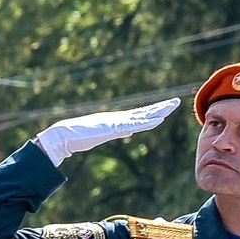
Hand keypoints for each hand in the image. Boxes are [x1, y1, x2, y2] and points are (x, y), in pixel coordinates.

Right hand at [37, 98, 180, 165]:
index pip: (139, 115)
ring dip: (158, 111)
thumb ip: (112, 133)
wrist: (63, 136)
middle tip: (176, 101)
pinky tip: (159, 119)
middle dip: (160, 107)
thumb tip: (124, 132)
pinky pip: (135, 125)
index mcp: (115, 121)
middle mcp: (118, 118)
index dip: (152, 111)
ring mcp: (116, 122)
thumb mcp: (97, 135)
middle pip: (144, 112)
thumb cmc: (76, 137)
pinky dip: (148, 122)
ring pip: (142, 116)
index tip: (165, 108)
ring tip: (172, 106)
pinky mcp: (113, 128)